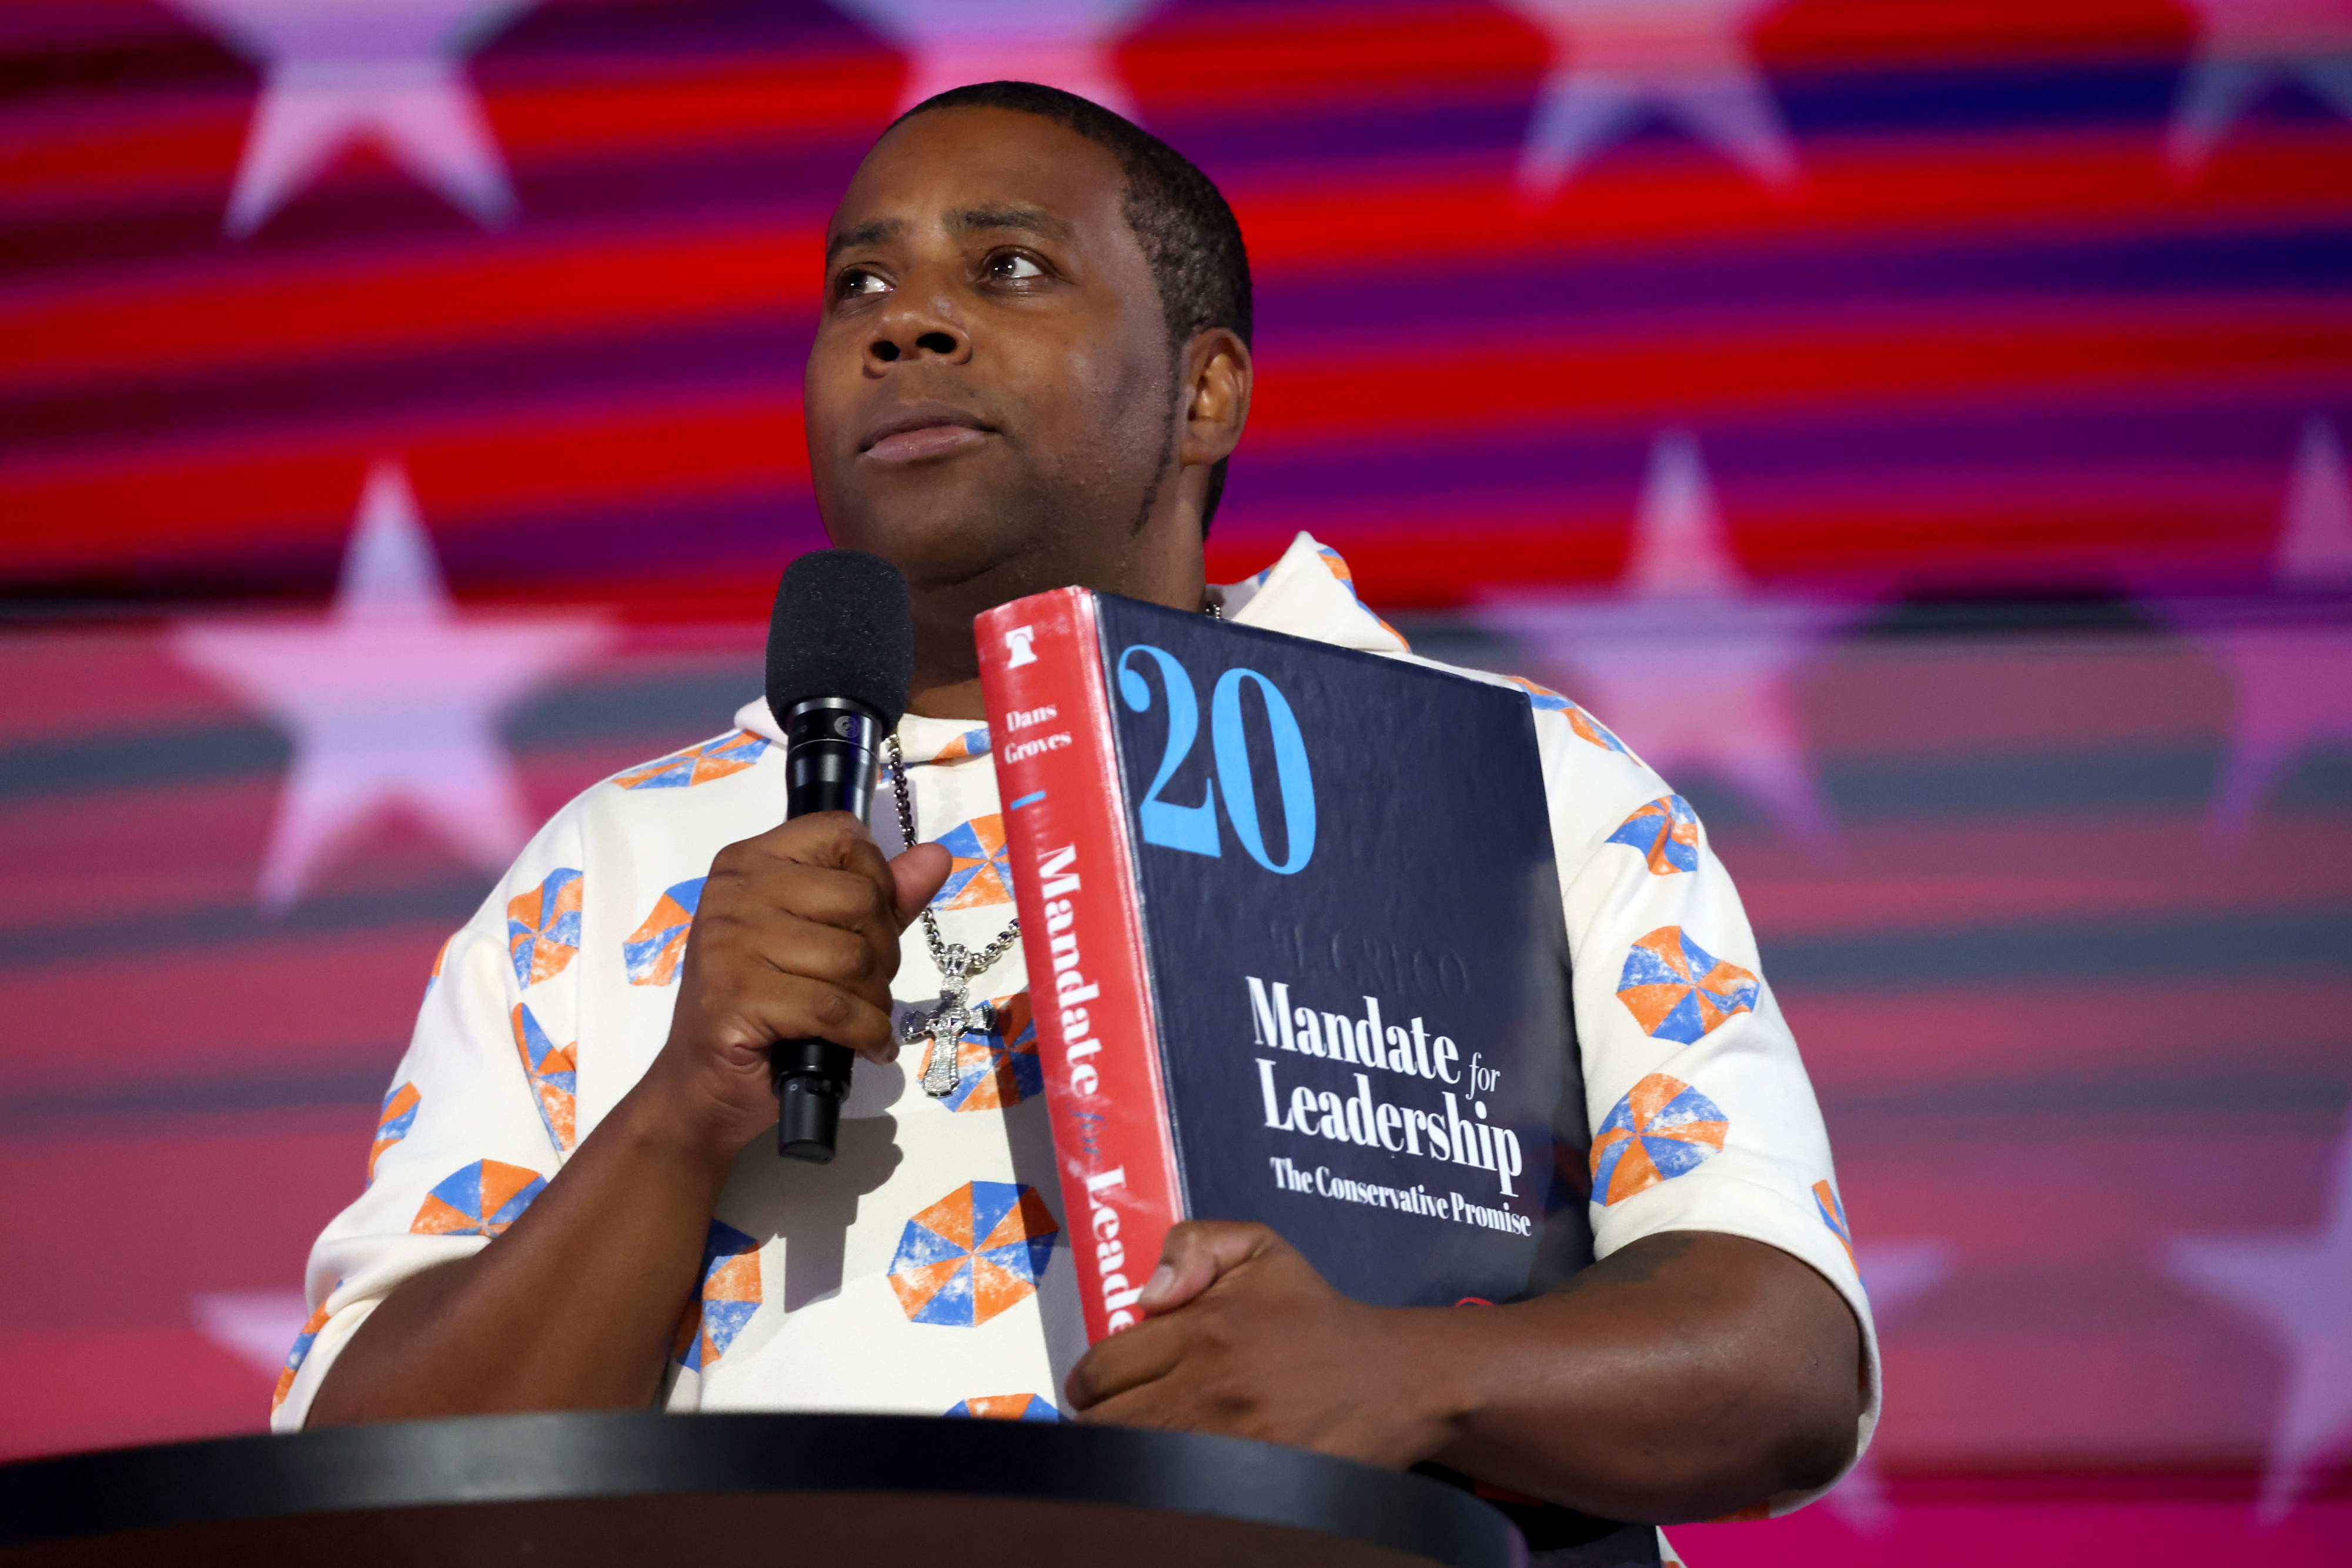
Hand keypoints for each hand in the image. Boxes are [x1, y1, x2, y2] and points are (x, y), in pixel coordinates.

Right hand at [633, 813, 949, 1163]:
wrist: (703, 1084)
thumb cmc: (763, 1008)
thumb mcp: (823, 940)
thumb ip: (879, 897)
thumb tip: (936, 857)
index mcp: (751, 862)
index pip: (842, 834)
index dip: (877, 879)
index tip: (871, 923)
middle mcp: (735, 892)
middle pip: (860, 898)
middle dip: (883, 953)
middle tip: (867, 985)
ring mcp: (730, 943)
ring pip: (853, 958)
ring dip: (875, 1002)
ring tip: (862, 1019)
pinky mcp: (736, 997)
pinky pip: (835, 1008)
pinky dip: (866, 1034)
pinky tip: (866, 1046)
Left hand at [1063, 1221, 1462, 1467]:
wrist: (1395, 1376)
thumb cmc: (1318, 1314)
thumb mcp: (1260, 1248)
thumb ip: (1192, 1244)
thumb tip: (1147, 1297)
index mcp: (1201, 1328)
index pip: (1098, 1370)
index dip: (1093, 1382)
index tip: (1109, 1386)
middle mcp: (1208, 1388)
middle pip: (1105, 1427)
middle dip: (1102, 1423)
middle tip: (1122, 1419)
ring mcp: (1229, 1443)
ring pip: (1136, 1463)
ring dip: (1131, 1456)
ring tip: (1151, 1444)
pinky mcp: (1254, 1485)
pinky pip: (1182, 1492)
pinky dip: (1169, 1484)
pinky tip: (1183, 1471)